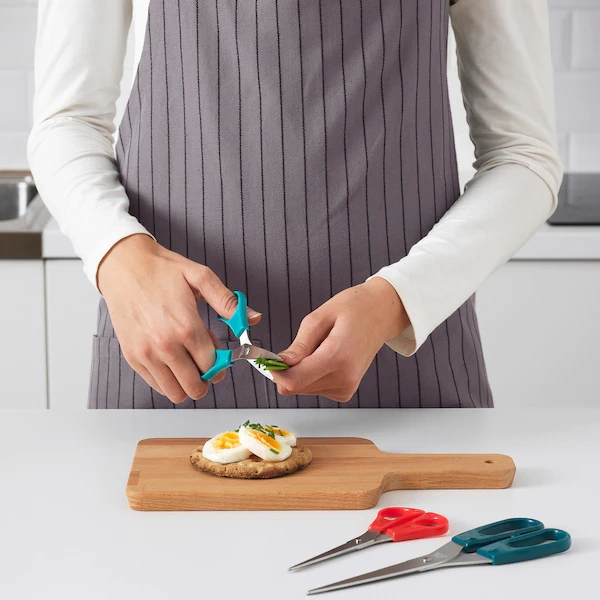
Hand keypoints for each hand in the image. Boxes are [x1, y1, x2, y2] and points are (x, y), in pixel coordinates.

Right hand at [97, 234, 260, 403]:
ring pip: (176, 392)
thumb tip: (253, 319)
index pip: (212, 366)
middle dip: (207, 377)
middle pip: (196, 386)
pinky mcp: (132, 357)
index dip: (221, 364)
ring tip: (188, 361)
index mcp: (186, 327)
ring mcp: (146, 354)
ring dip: (187, 383)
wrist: (124, 266)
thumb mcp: (201, 277)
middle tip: (206, 360)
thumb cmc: (162, 270)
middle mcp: (165, 345)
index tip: (221, 354)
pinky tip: (172, 361)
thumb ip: (228, 302)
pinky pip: (156, 385)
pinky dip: (168, 381)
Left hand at [271, 277, 408, 401]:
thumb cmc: (354, 309)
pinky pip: (314, 388)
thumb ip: (300, 344)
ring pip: (303, 389)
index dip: (275, 372)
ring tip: (319, 348)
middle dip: (287, 370)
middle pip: (296, 386)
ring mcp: (346, 387)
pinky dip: (312, 375)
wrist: (382, 313)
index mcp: (337, 357)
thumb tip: (281, 363)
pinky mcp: (345, 391)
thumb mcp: (320, 317)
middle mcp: (344, 378)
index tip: (267, 358)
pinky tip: (325, 357)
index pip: (295, 380)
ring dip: (301, 372)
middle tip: (296, 347)